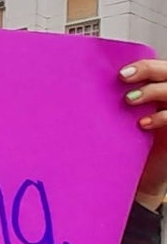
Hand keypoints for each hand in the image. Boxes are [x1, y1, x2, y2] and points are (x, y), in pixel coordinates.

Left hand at [120, 61, 166, 208]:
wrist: (142, 178)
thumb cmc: (130, 146)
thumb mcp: (122, 120)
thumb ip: (117, 103)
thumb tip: (84, 85)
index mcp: (159, 91)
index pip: (158, 69)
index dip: (143, 65)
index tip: (119, 71)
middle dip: (148, 70)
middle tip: (123, 78)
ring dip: (153, 91)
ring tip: (129, 100)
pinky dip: (162, 117)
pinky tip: (143, 124)